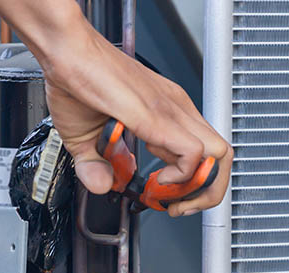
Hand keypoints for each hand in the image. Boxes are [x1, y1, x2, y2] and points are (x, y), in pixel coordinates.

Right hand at [0, 1, 232, 217]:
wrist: (66, 52)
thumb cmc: (78, 81)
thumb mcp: (85, 139)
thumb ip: (96, 166)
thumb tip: (103, 185)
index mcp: (167, 113)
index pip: (206, 153)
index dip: (192, 184)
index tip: (165, 196)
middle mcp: (176, 109)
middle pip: (222, 156)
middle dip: (206, 191)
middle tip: (176, 204)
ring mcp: (171, 111)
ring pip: (219, 155)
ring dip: (199, 188)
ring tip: (169, 196)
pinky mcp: (157, 117)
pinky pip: (192, 153)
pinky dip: (181, 178)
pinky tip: (156, 179)